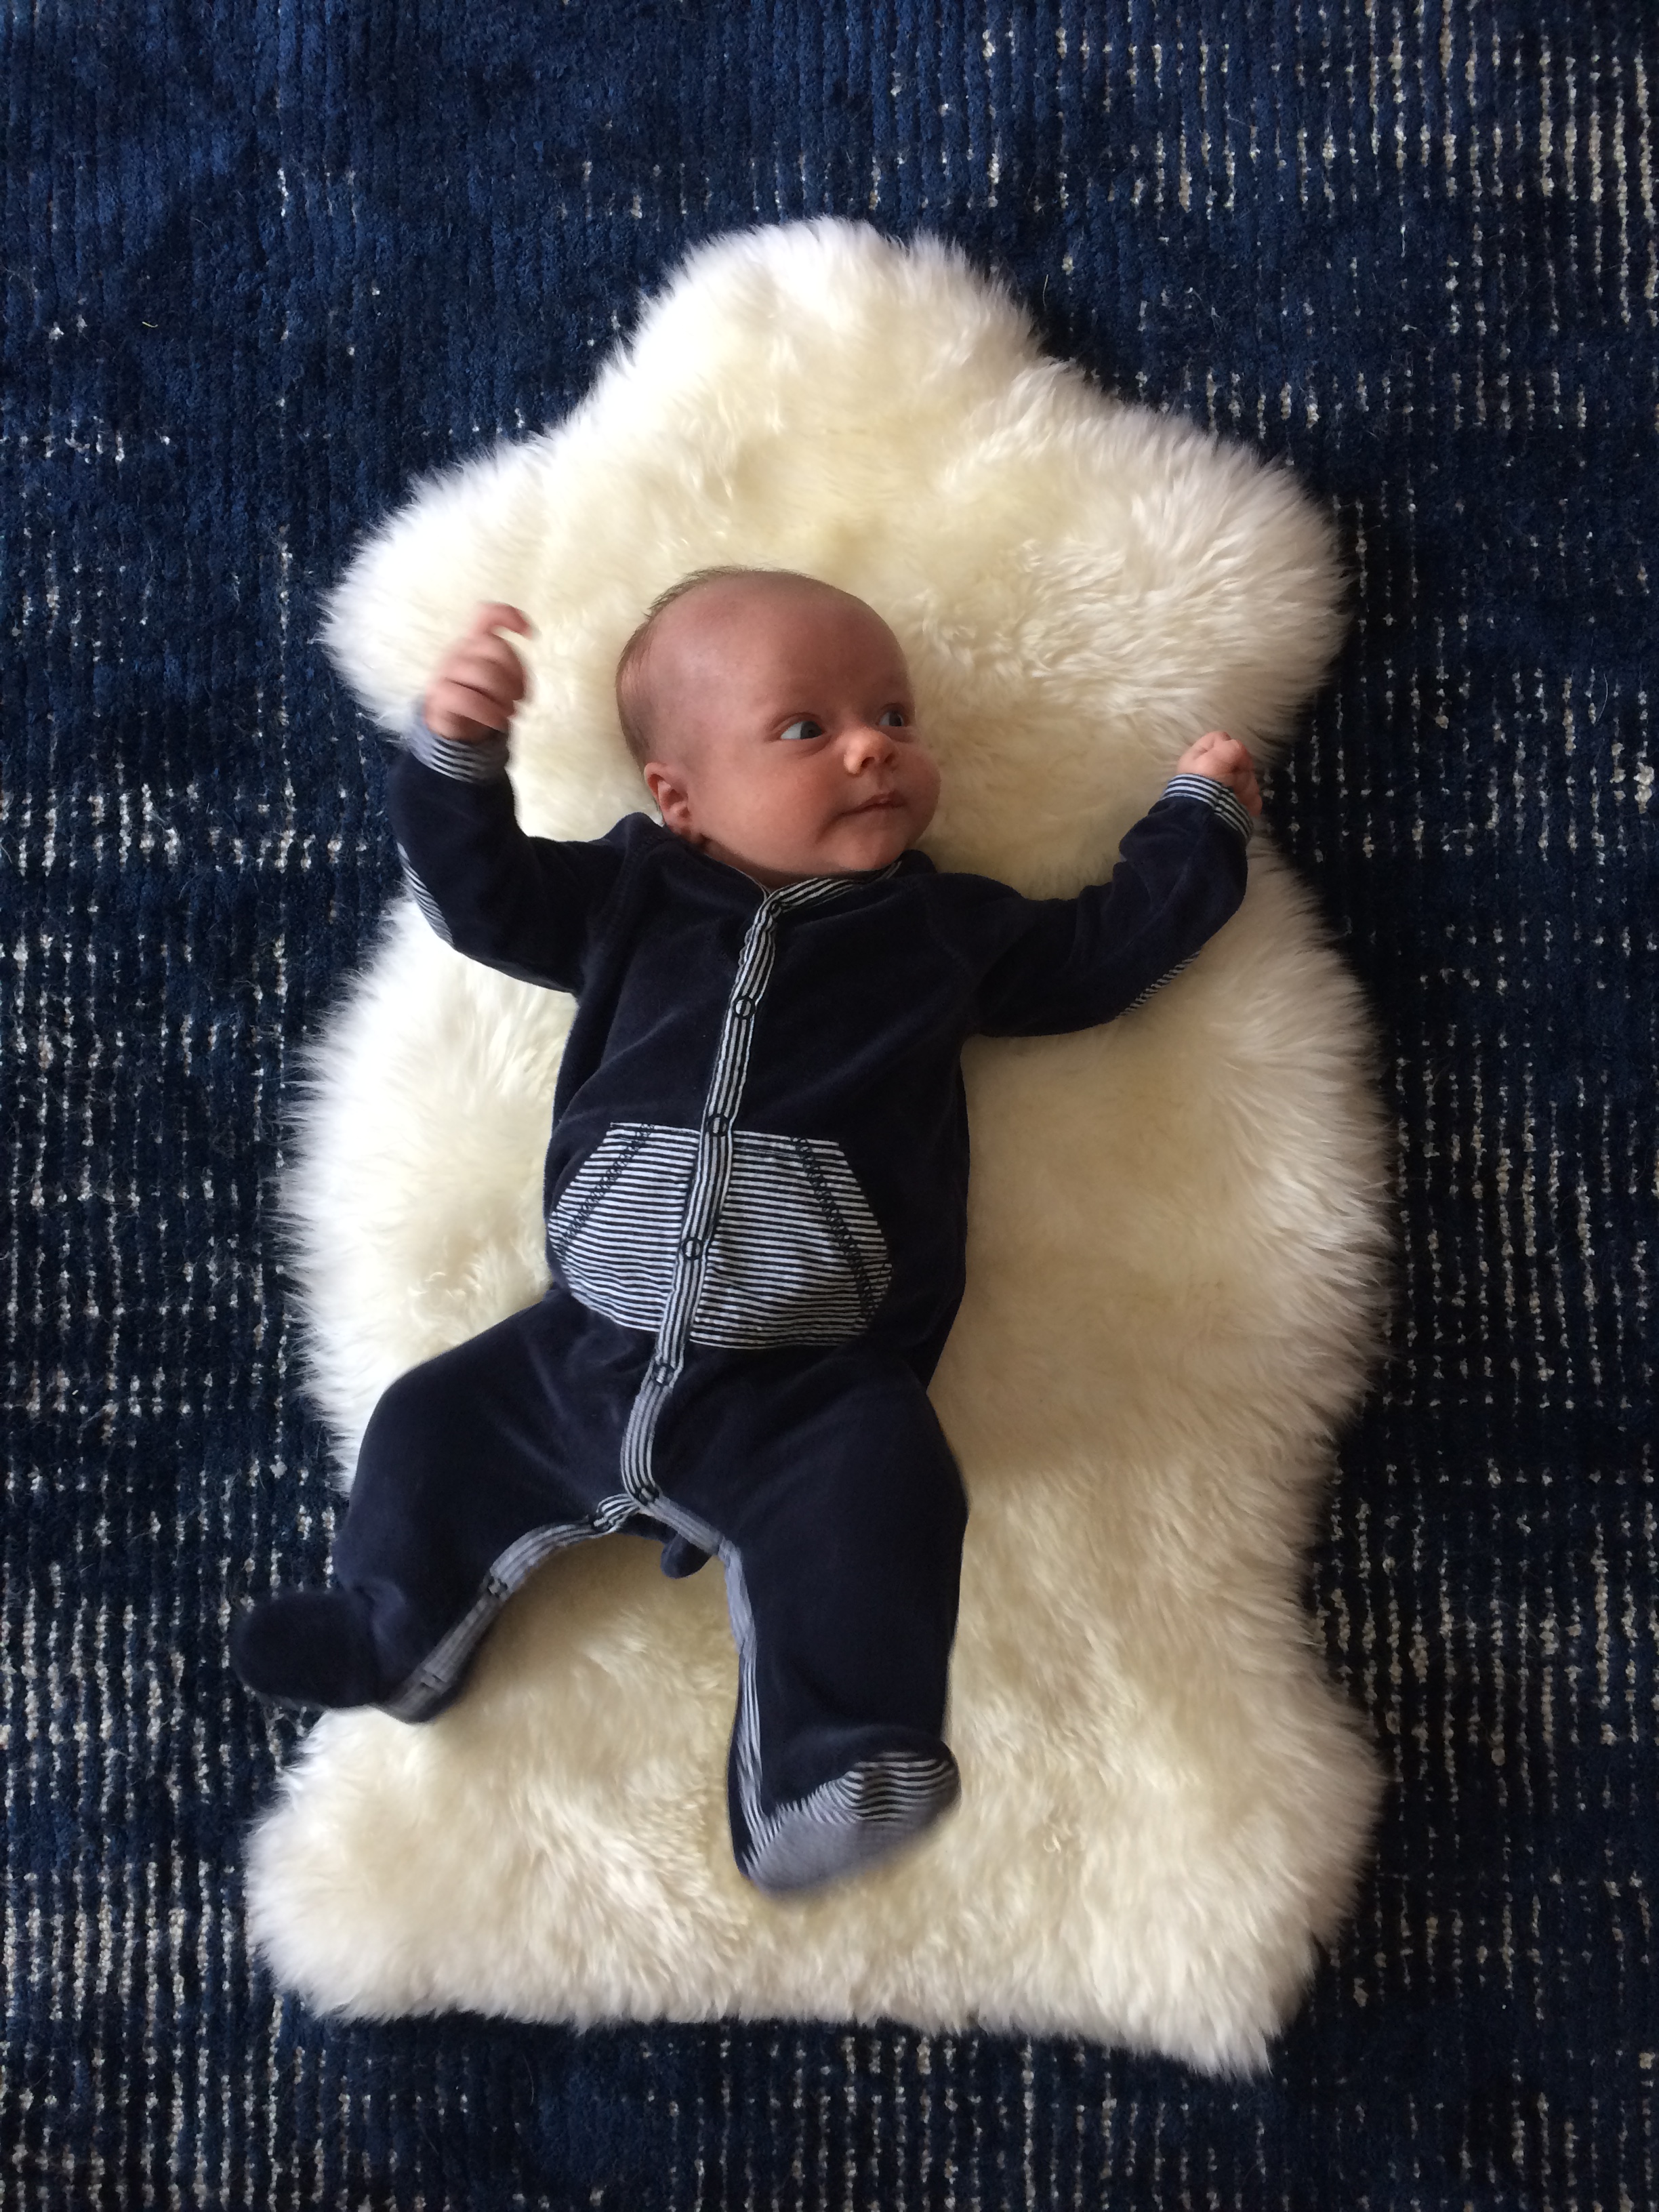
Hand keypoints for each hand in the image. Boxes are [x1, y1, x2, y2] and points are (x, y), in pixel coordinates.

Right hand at [424, 603, 532, 740]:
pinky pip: (467, 699)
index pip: (487, 615)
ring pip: (483, 673)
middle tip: (521, 698)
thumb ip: (509, 662)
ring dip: (504, 696)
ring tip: (510, 712)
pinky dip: (488, 713)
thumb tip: (529, 646)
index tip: (531, 635)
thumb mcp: (495, 676)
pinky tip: (498, 722)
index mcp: (475, 642)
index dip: (510, 616)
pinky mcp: (439, 695)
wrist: (448, 724)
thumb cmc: (478, 695)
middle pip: (496, 647)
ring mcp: (447, 671)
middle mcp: (460, 650)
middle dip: (517, 675)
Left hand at [1175, 729, 1260, 815]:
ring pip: (1249, 779)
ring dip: (1245, 788)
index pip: (1220, 738)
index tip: (1231, 757)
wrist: (1207, 818)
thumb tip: (1243, 759)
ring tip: (1235, 797)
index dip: (1229, 746)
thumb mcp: (1215, 758)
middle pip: (1240, 760)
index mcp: (1201, 757)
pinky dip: (1250, 802)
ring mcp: (1226, 789)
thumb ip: (1232, 748)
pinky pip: (1253, 797)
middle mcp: (1213, 772)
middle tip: (1231, 782)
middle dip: (1240, 772)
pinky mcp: (1236, 804)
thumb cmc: (1207, 784)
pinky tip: (1242, 806)